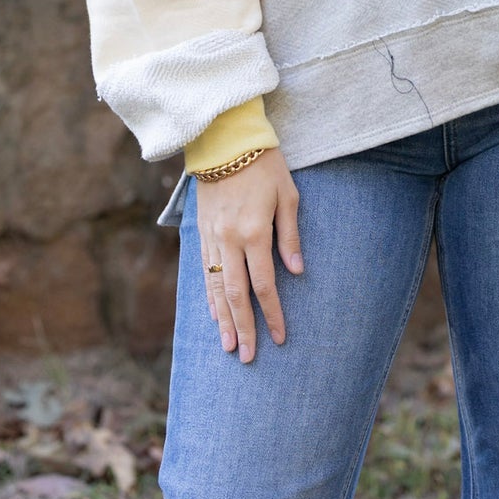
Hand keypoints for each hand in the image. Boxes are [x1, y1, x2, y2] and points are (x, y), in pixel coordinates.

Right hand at [197, 147, 302, 361]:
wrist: (225, 140)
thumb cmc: (264, 164)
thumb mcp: (288, 194)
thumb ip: (290, 235)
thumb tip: (296, 271)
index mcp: (255, 233)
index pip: (264, 285)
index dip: (273, 314)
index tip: (280, 337)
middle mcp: (230, 241)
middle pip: (237, 296)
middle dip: (244, 328)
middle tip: (249, 358)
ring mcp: (212, 238)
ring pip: (216, 289)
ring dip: (223, 320)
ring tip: (229, 346)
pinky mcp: (201, 232)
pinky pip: (204, 272)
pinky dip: (209, 297)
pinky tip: (214, 314)